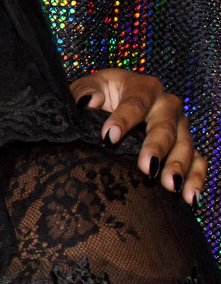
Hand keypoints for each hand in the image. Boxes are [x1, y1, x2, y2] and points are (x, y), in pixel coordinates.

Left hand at [71, 69, 205, 201]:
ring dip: (179, 166)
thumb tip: (90, 102)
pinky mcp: (183, 144)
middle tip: (147, 168)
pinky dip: (196, 177)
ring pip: (184, 144)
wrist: (110, 102)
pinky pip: (197, 160)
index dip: (123, 118)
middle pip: (165, 125)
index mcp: (143, 88)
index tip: (109, 137)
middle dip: (157, 147)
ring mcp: (178, 126)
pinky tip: (191, 196)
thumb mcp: (88, 87)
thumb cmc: (99, 95)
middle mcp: (165, 105)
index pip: (136, 101)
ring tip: (172, 186)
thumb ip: (85, 91)